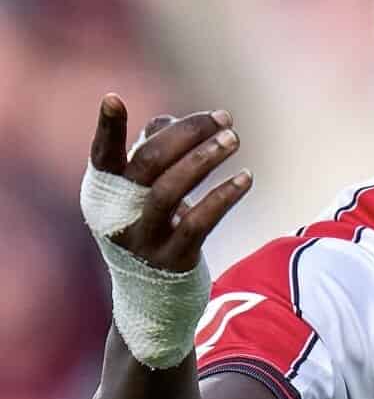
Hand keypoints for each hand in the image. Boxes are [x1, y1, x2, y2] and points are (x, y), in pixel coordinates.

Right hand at [89, 93, 251, 272]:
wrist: (150, 299)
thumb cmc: (151, 230)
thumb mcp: (142, 195)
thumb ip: (153, 153)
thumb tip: (171, 121)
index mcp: (106, 192)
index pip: (103, 156)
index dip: (106, 129)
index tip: (112, 98)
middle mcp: (118, 214)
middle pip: (147, 163)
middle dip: (187, 133)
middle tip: (224, 118)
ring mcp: (144, 239)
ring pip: (170, 191)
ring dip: (205, 159)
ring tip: (234, 138)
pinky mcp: (173, 260)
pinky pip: (198, 224)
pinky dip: (223, 197)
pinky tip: (246, 178)